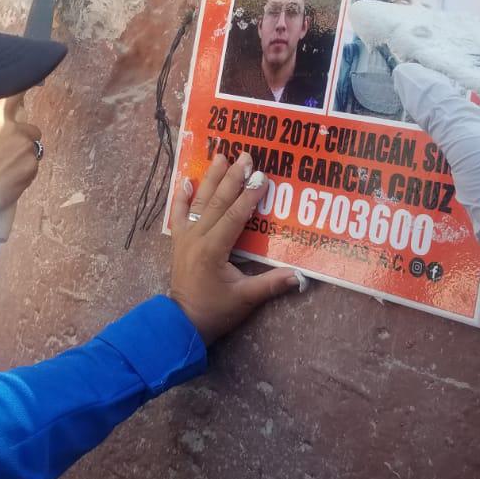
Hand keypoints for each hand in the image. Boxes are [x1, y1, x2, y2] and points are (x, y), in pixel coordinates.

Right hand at [0, 92, 42, 239]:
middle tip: (6, 156)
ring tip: (4, 171)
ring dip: (23, 157)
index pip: (15, 95)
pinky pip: (32, 165)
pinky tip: (9, 181)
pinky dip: (25, 172)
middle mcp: (14, 128)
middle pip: (29, 128)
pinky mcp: (33, 164)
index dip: (24, 88)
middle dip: (23, 140)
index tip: (33, 79)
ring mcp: (26, 147)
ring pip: (32, 148)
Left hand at [168, 152, 299, 343]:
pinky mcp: (178, 242)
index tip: (261, 176)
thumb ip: (271, 284)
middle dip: (232, 178)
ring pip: (198, 202)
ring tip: (220, 156)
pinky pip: (178, 214)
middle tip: (244, 155)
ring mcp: (184, 238)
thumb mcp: (245, 299)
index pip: (234, 216)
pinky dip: (181, 197)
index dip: (249, 196)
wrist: (182, 323)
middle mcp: (196, 238)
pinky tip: (186, 180)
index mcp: (213, 250)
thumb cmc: (215, 311)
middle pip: (216, 202)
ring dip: (211, 178)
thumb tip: (301, 275)